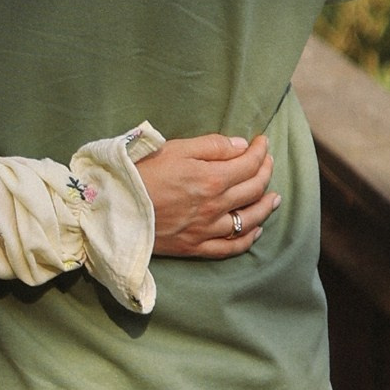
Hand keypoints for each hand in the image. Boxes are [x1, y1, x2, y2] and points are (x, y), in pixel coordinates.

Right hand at [141, 131, 277, 257]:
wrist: (114, 209)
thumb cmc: (141, 174)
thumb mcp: (175, 149)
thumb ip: (211, 146)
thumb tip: (241, 146)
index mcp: (212, 178)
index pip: (249, 164)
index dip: (261, 151)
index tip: (263, 142)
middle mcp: (216, 206)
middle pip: (254, 189)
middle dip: (266, 172)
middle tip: (267, 162)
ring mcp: (208, 229)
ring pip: (250, 219)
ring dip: (266, 206)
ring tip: (274, 197)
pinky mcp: (196, 247)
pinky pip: (231, 247)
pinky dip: (248, 238)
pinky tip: (256, 230)